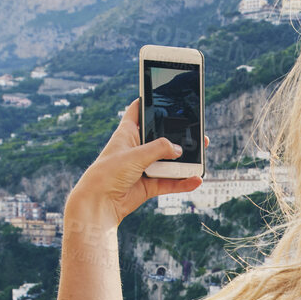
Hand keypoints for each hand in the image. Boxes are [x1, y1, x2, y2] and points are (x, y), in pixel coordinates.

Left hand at [64, 99, 208, 227]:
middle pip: (161, 138)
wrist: (99, 203)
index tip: (163, 96)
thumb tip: (179, 150)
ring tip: (201, 158)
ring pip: (168, 162)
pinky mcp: (148, 185)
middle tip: (197, 133)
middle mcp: (136, 149)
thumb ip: (159, 149)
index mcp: (127, 133)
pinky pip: (169, 182)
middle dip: (178, 137)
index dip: (148, 102)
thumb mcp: (135, 155)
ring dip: (183, 162)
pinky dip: (182, 182)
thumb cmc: (108, 173)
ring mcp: (143, 167)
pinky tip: (195, 180)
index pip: (137, 111)